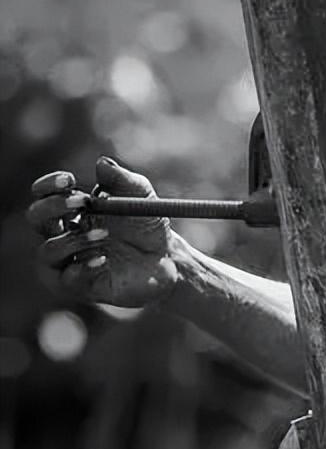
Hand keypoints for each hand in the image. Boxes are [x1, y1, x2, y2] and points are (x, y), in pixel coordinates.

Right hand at [26, 157, 184, 307]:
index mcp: (71, 210)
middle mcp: (62, 234)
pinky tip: (102, 259)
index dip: (50, 185)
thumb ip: (123, 180)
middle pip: (36, 218)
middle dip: (54, 207)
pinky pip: (65, 279)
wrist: (167, 258)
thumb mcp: (141, 197)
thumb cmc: (147, 224)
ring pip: (47, 251)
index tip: (69, 180)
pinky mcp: (80, 286)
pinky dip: (81, 268)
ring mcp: (68, 261)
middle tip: (83, 201)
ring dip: (73, 240)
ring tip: (104, 235)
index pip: (44, 194)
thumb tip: (102, 163)